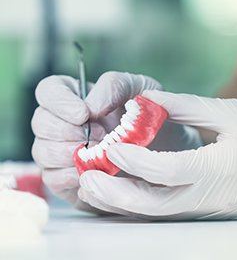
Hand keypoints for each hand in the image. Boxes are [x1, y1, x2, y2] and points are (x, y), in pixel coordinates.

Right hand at [31, 73, 200, 212]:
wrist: (166, 150)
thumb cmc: (150, 116)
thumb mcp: (139, 89)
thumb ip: (114, 86)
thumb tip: (90, 106)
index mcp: (76, 97)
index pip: (49, 90)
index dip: (59, 101)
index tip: (83, 113)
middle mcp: (63, 123)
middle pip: (41, 122)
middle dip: (67, 130)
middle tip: (99, 136)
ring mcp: (62, 152)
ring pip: (42, 151)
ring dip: (70, 153)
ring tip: (101, 153)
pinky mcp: (68, 180)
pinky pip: (53, 178)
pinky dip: (71, 175)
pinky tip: (94, 172)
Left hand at [78, 90, 236, 220]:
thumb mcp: (234, 114)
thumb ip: (188, 107)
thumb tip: (150, 100)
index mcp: (219, 171)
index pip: (167, 170)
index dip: (135, 160)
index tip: (112, 146)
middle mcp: (209, 197)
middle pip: (152, 204)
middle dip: (115, 195)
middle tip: (85, 178)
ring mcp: (208, 208)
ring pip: (156, 212)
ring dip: (122, 201)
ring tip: (94, 186)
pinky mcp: (209, 209)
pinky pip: (168, 210)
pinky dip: (141, 202)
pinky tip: (124, 190)